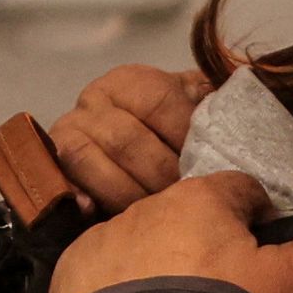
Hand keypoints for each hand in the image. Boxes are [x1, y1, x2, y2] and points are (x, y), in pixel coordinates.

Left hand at [47, 173, 292, 292]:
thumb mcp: (290, 282)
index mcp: (202, 199)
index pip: (238, 191)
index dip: (255, 218)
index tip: (261, 251)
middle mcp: (147, 208)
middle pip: (185, 216)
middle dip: (201, 244)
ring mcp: (103, 241)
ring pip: (140, 244)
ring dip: (155, 268)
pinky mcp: (70, 277)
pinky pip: (98, 276)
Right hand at [49, 63, 206, 210]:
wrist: (134, 150)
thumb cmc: (171, 133)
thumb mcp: (194, 109)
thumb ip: (215, 106)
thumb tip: (240, 107)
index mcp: (131, 81)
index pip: (158, 102)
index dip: (184, 136)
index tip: (208, 165)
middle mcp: (93, 99)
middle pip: (126, 139)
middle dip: (161, 176)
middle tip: (186, 199)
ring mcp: (68, 130)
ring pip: (90, 161)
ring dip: (127, 193)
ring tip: (154, 211)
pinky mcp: (51, 164)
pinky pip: (59, 181)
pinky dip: (78, 198)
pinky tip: (95, 211)